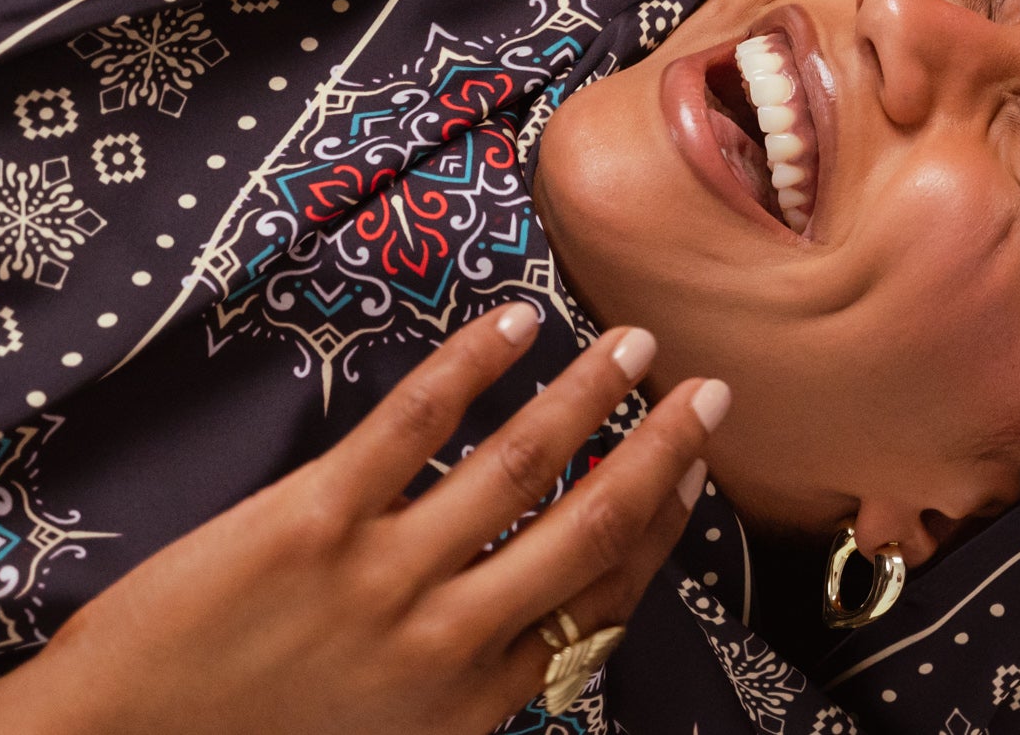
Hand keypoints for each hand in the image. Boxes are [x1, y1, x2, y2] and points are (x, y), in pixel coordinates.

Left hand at [0, 306, 726, 734]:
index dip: (657, 531)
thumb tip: (520, 630)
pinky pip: (415, 425)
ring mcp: (383, 578)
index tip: (689, 476)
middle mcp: (446, 641)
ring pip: (521, 468)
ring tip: (634, 344)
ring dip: (591, 398)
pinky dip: (474, 365)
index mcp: (468, 703)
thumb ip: (456, 695)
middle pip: (589, 530)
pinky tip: (517, 323)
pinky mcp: (312, 523)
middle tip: (707, 392)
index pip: (596, 603)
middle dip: (661, 454)